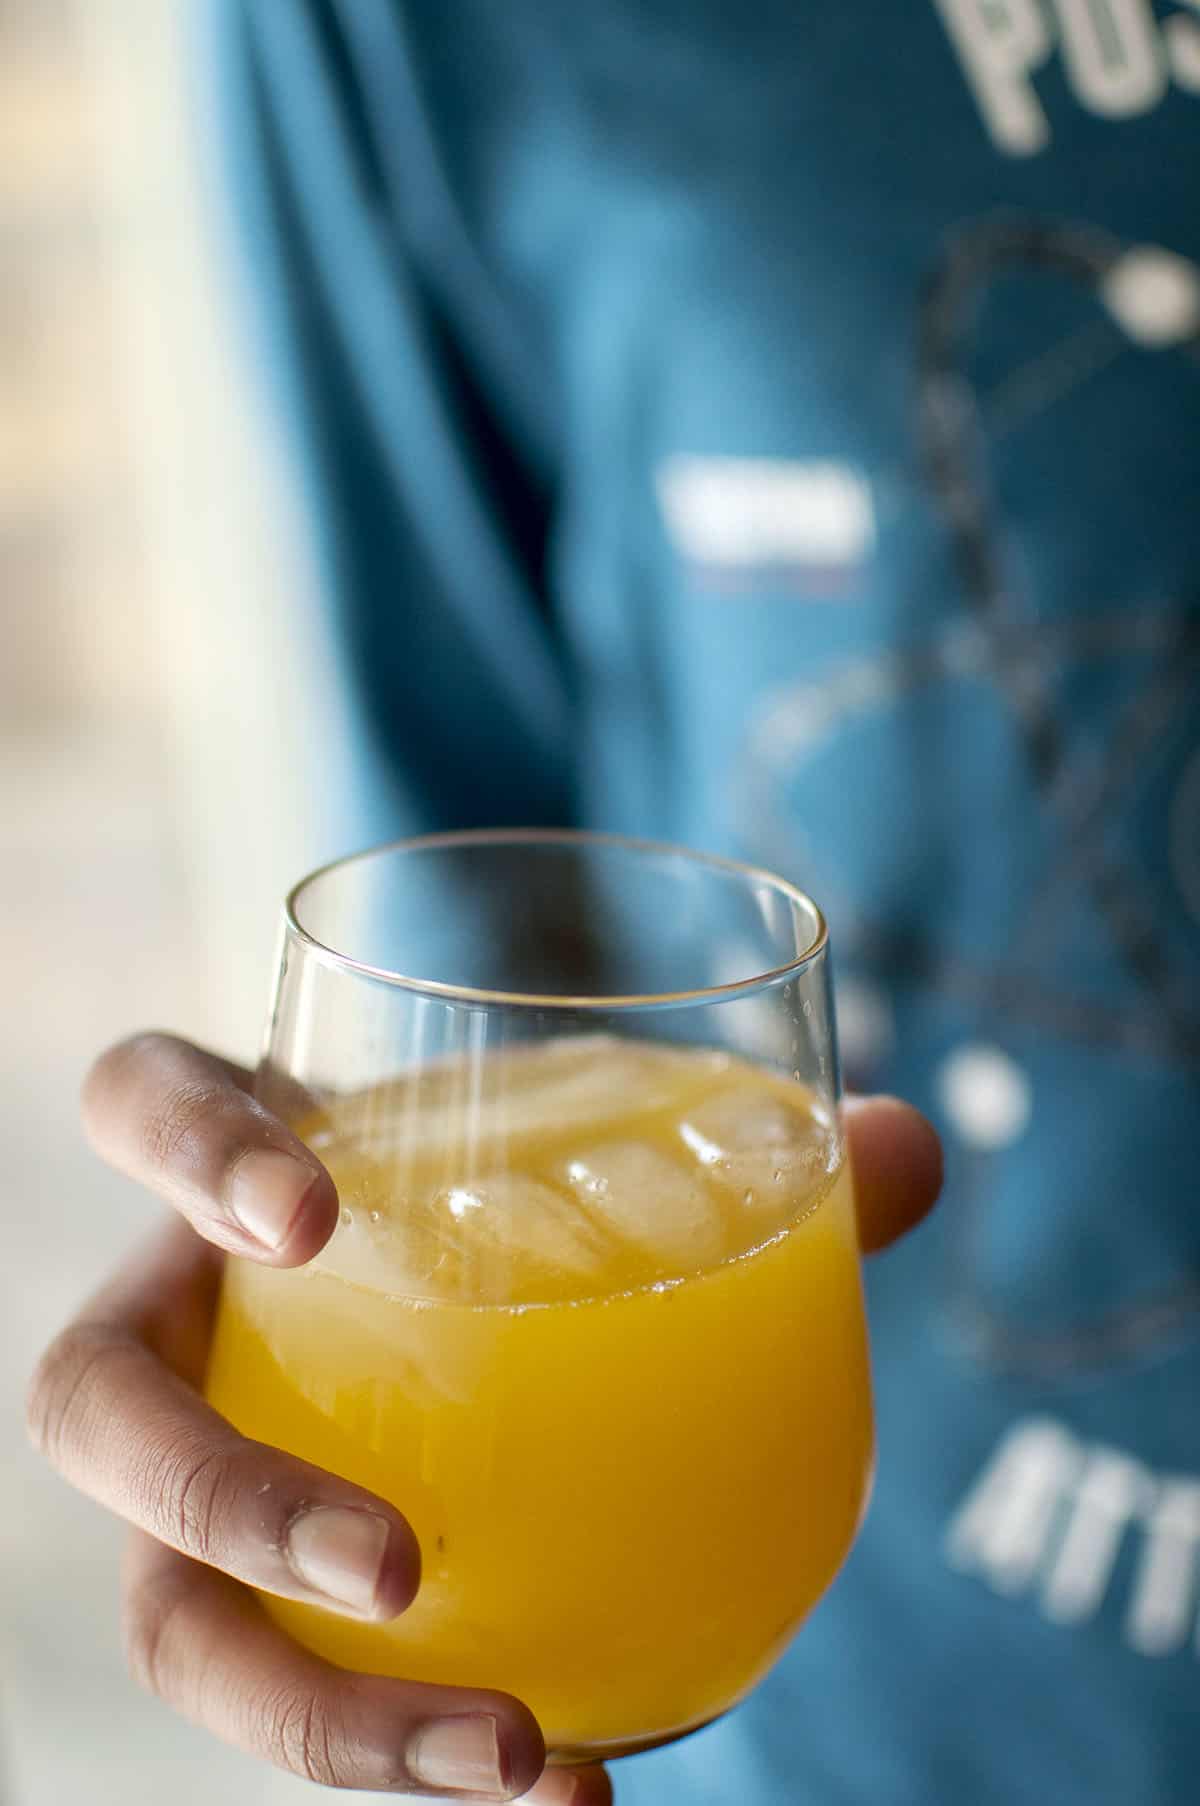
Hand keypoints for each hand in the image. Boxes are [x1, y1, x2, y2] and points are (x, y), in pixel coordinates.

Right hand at [28, 1034, 940, 1799]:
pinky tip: (572, 1788)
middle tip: (401, 1568)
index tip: (311, 1214)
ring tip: (508, 1753)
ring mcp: (201, 1461)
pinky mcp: (255, 1593)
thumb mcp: (594, 1173)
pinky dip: (402, 1760)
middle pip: (96, 1404)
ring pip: (160, 1605)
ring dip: (310, 1709)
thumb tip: (914, 1147)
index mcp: (244, 1169)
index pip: (139, 1098)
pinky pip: (283, 1692)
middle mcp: (186, 1320)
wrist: (457, 1327)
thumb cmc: (502, 1210)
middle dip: (220, 1494)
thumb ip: (750, 1156)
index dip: (183, 1141)